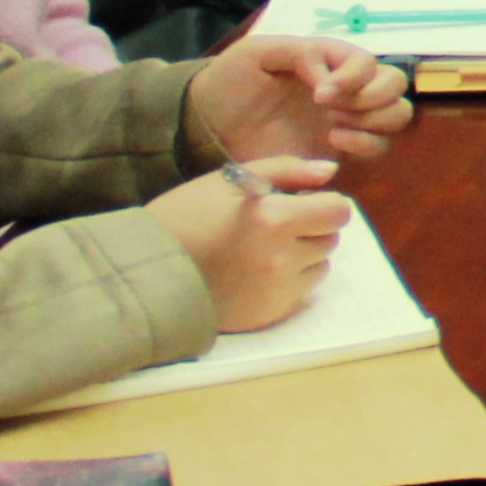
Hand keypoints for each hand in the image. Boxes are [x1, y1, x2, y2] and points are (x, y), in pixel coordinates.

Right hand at [150, 157, 354, 332]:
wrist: (149, 273)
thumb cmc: (186, 217)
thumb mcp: (229, 181)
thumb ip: (287, 170)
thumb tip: (329, 171)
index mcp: (272, 219)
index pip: (337, 212)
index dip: (321, 203)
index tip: (299, 202)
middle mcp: (282, 259)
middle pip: (330, 238)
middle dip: (311, 227)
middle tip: (273, 225)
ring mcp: (277, 291)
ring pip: (320, 266)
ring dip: (303, 255)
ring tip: (261, 249)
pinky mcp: (270, 314)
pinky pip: (301, 291)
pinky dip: (288, 280)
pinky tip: (254, 272)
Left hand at [195, 35, 415, 169]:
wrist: (207, 127)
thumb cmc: (230, 82)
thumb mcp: (256, 53)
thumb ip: (298, 52)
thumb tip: (330, 78)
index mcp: (329, 61)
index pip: (368, 62)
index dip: (354, 77)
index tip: (321, 94)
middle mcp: (346, 88)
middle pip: (395, 86)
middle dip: (373, 98)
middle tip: (333, 110)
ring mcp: (347, 120)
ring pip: (396, 116)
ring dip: (373, 121)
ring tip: (333, 129)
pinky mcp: (341, 152)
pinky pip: (378, 148)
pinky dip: (366, 145)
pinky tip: (332, 144)